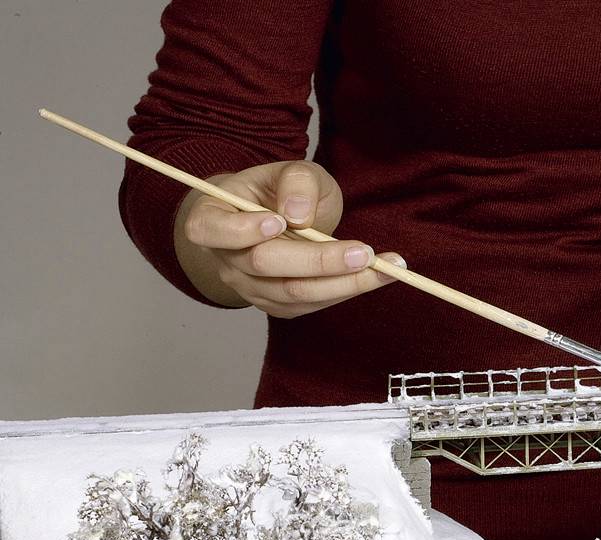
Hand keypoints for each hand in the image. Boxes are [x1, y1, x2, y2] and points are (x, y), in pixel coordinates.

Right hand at [174, 160, 403, 317]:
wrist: (279, 216)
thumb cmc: (279, 190)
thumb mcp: (290, 171)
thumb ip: (296, 181)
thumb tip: (298, 214)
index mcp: (212, 218)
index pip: (211, 231)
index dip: (242, 231)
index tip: (280, 221)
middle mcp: (225, 259)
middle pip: (265, 265)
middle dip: (319, 260)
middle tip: (365, 252)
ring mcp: (250, 287)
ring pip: (295, 293)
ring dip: (345, 282)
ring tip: (388, 267)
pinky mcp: (278, 305)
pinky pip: (312, 304)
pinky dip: (348, 290)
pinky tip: (379, 276)